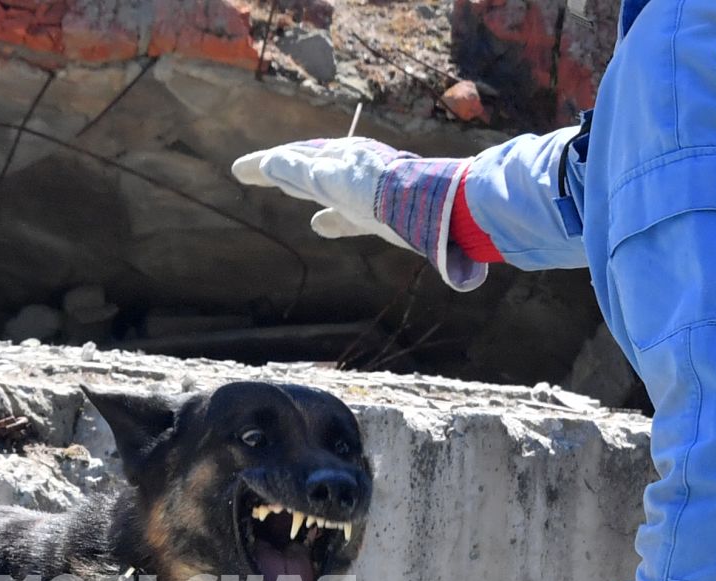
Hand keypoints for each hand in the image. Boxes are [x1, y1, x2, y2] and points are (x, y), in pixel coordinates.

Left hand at [230, 137, 486, 291]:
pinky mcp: (324, 174)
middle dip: (296, 177)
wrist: (435, 201)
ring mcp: (341, 174)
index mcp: (380, 204)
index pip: (351, 213)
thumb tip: (471, 278)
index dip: (335, 219)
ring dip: (271, 168)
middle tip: (270, 172)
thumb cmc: (447, 221)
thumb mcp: (446, 242)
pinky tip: (245, 170)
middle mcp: (360, 182)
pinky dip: (267, 167)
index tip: (320, 223)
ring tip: (244, 170)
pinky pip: (289, 167)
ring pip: (297, 168)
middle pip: (318, 179)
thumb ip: (452, 259)